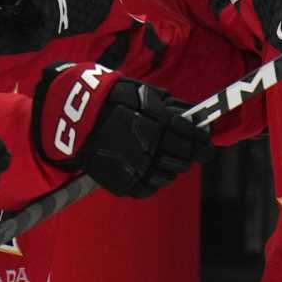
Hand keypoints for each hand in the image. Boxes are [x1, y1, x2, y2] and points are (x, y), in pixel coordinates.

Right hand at [32, 62, 205, 197]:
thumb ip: (171, 106)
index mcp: (156, 125)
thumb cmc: (112, 100)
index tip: (206, 141)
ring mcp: (135, 169)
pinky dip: (153, 181)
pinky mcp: (122, 183)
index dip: (203, 141)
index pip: (192, 138)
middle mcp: (148, 149)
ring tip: (168, 159)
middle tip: (192, 151)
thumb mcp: (144, 93)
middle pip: (183, 159)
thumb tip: (195, 117)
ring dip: (172, 168)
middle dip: (191, 154)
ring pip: (168, 176)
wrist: (75, 117)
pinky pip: (148, 188)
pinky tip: (150, 169)